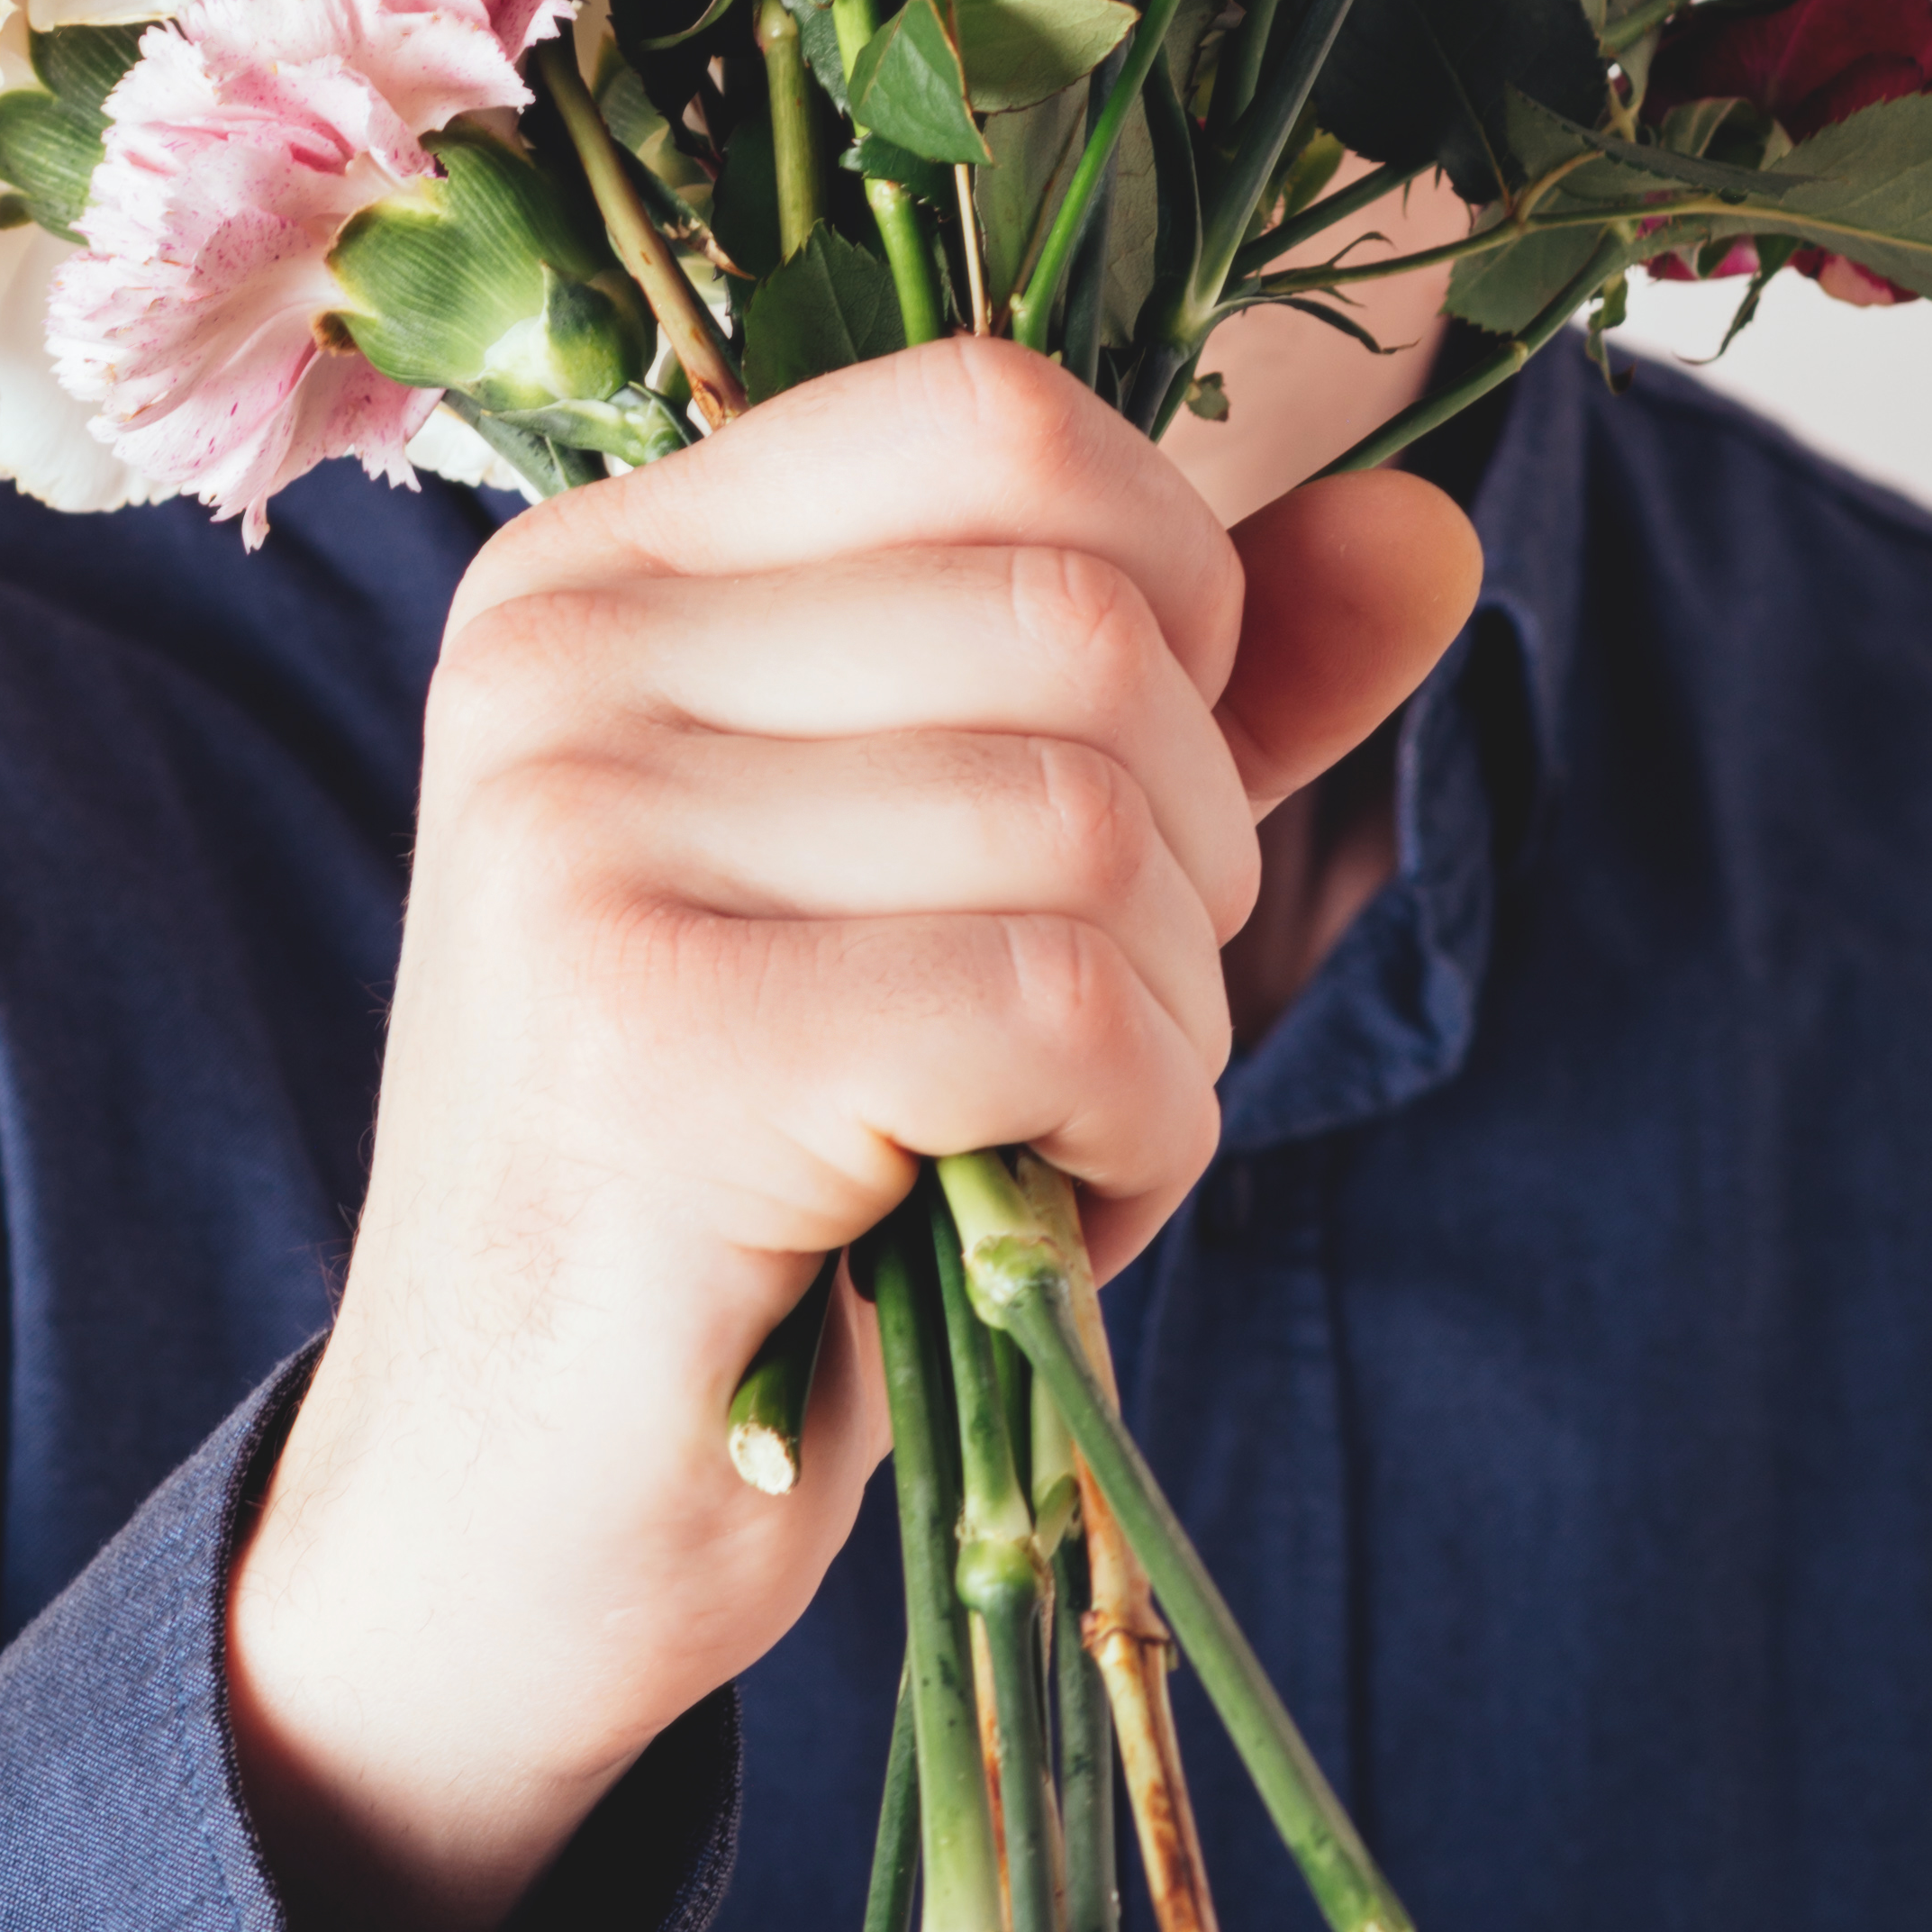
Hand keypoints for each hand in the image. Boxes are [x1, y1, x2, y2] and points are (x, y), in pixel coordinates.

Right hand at [223, 339, 1480, 1931]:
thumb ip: (1187, 688)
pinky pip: (1064, 1008)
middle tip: (1076, 1037)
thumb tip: (1432, 531)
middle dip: (1194, 852)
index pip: (995, 410)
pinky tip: (1027, 1223)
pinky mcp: (655, 1043)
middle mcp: (563, 654)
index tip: (1134, 785)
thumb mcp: (961, 874)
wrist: (499, 1522)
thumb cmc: (761, 1181)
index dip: (1174, 583)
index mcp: (607, 569)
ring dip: (1165, 1035)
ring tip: (1026, 1149)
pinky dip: (1135, 1145)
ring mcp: (581, 835)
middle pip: (1084, 619)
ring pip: (1098, 824)